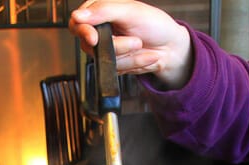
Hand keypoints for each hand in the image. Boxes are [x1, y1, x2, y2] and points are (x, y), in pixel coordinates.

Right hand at [69, 0, 192, 89]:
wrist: (170, 47)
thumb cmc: (154, 24)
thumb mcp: (131, 10)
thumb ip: (104, 10)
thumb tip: (79, 15)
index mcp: (100, 10)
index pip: (77, 22)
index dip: (84, 31)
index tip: (94, 39)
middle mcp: (99, 29)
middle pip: (90, 45)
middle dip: (117, 46)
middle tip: (135, 41)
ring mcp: (105, 48)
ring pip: (103, 59)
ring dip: (128, 55)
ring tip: (141, 44)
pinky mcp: (112, 64)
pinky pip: (114, 69)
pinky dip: (132, 63)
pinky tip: (143, 55)